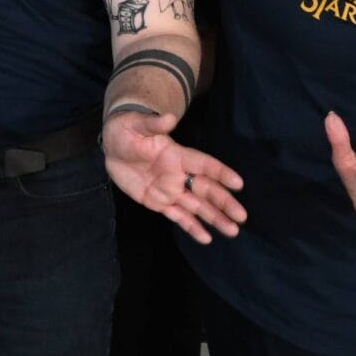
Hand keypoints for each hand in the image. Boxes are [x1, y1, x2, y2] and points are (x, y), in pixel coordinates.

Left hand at [102, 107, 245, 243]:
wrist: (113, 145)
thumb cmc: (128, 130)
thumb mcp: (137, 124)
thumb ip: (153, 124)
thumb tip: (168, 116)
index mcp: (178, 155)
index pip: (204, 165)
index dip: (221, 173)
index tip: (238, 183)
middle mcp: (179, 175)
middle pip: (206, 190)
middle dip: (224, 203)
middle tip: (242, 216)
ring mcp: (170, 190)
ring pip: (196, 206)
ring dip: (215, 218)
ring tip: (233, 231)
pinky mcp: (158, 202)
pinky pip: (177, 216)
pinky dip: (192, 227)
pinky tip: (207, 238)